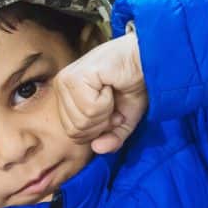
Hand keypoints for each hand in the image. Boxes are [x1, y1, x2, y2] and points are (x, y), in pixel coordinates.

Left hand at [55, 31, 146, 153]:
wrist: (145, 58)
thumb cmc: (133, 84)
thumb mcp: (123, 121)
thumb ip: (110, 139)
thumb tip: (97, 148)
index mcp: (66, 96)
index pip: (73, 134)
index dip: (99, 129)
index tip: (113, 111)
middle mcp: (62, 86)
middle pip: (76, 130)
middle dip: (102, 122)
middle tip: (113, 101)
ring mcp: (66, 80)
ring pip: (82, 121)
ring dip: (106, 111)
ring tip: (111, 91)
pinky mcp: (76, 76)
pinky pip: (90, 108)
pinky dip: (107, 101)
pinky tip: (109, 84)